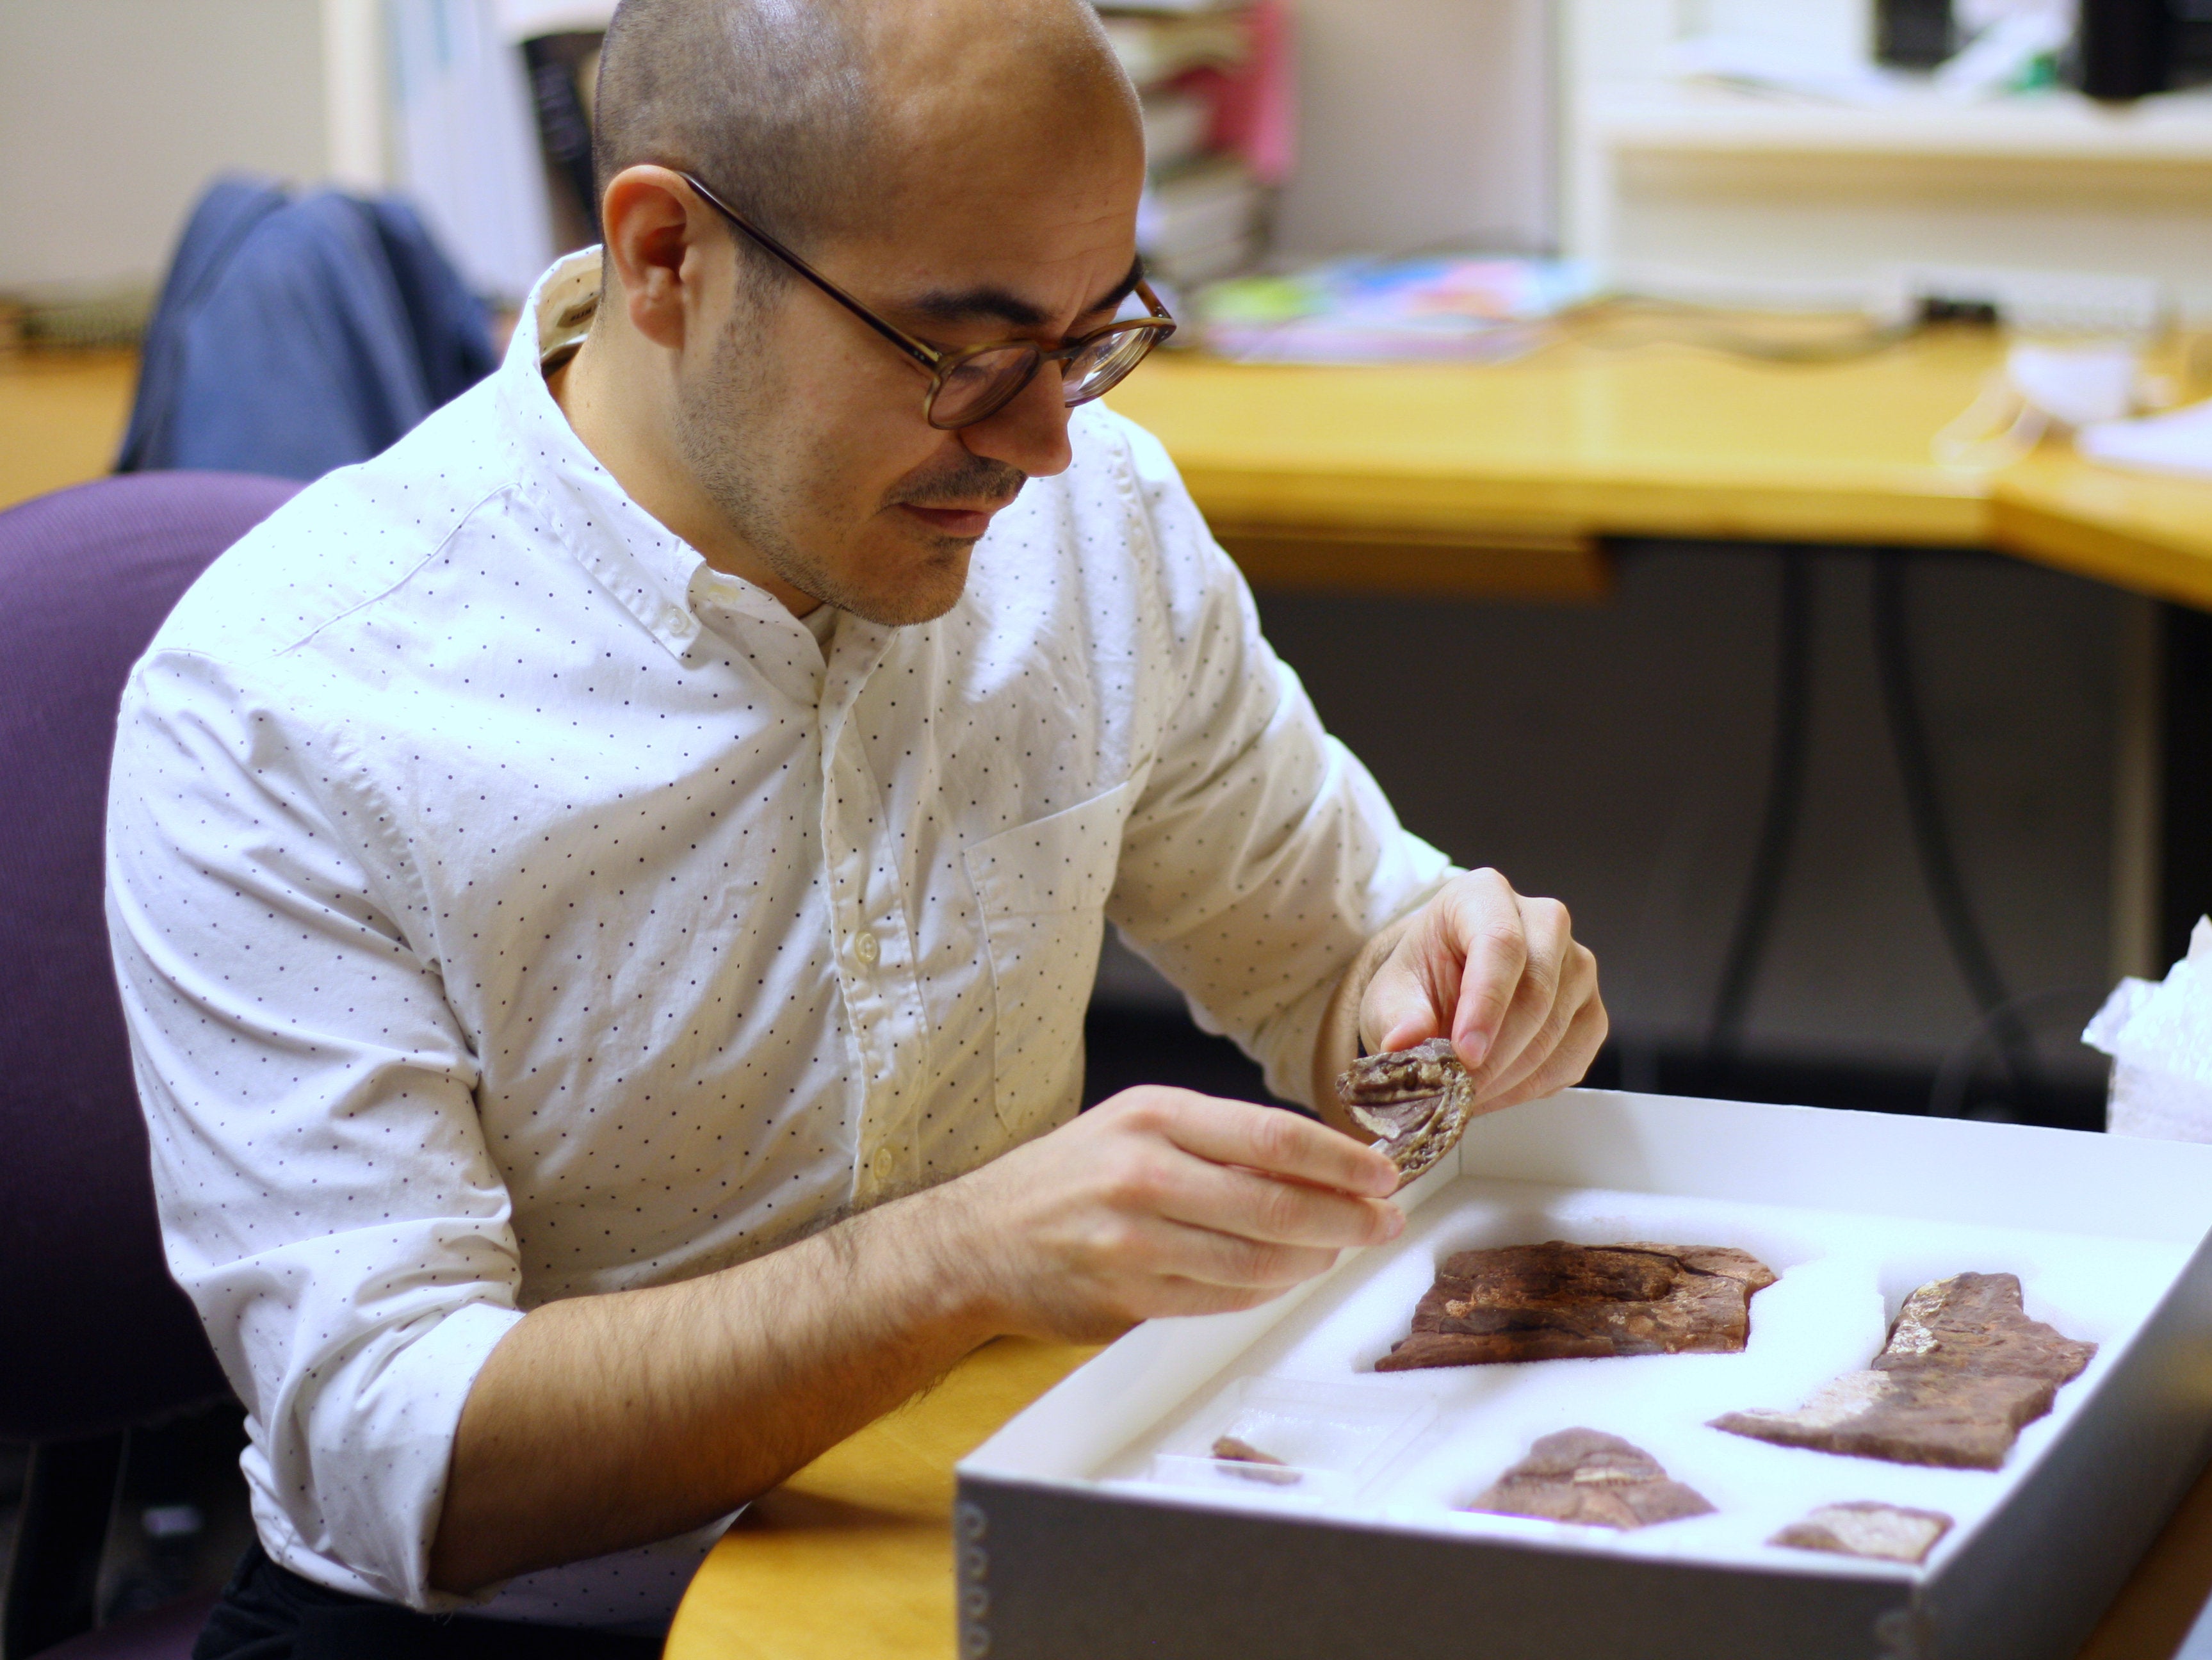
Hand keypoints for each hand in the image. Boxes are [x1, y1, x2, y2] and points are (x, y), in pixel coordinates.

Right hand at [944, 1088, 1404, 1342]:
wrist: (977, 1240)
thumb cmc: (1068, 1177)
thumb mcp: (1135, 1124)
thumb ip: (1217, 1138)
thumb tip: (1316, 1160)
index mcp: (1155, 1116)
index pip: (1276, 1138)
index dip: (1343, 1161)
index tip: (1383, 1174)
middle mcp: (1145, 1174)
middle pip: (1278, 1204)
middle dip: (1348, 1217)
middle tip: (1384, 1220)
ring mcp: (1135, 1241)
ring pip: (1259, 1261)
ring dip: (1314, 1260)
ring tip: (1338, 1250)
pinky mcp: (1129, 1297)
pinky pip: (1224, 1299)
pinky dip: (1266, 1290)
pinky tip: (1285, 1276)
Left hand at [1355, 868, 1606, 1114]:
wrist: (1446, 987)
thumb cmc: (1422, 979)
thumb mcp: (1393, 993)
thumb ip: (1399, 1015)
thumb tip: (1402, 1042)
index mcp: (1486, 895)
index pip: (1501, 943)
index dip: (1486, 1003)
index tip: (1464, 1054)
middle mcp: (1544, 921)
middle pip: (1537, 990)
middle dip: (1497, 1053)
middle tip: (1458, 1090)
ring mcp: (1576, 965)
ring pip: (1557, 1028)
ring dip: (1511, 1076)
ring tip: (1467, 1095)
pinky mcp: (1591, 1009)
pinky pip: (1573, 1056)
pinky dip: (1533, 1086)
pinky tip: (1496, 1092)